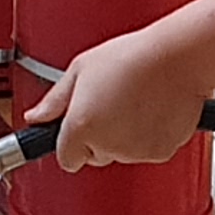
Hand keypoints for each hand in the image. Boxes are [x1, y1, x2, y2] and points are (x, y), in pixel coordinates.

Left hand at [34, 24, 214, 169]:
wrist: (179, 56)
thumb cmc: (133, 56)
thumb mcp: (81, 69)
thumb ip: (54, 100)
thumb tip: (36, 117)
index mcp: (81, 126)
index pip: (66, 158)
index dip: (71, 142)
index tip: (78, 128)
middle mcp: (107, 144)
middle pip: (94, 156)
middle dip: (99, 136)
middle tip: (112, 103)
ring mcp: (135, 151)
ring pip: (121, 154)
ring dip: (124, 136)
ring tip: (135, 102)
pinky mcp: (160, 152)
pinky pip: (147, 152)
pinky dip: (149, 137)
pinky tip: (152, 110)